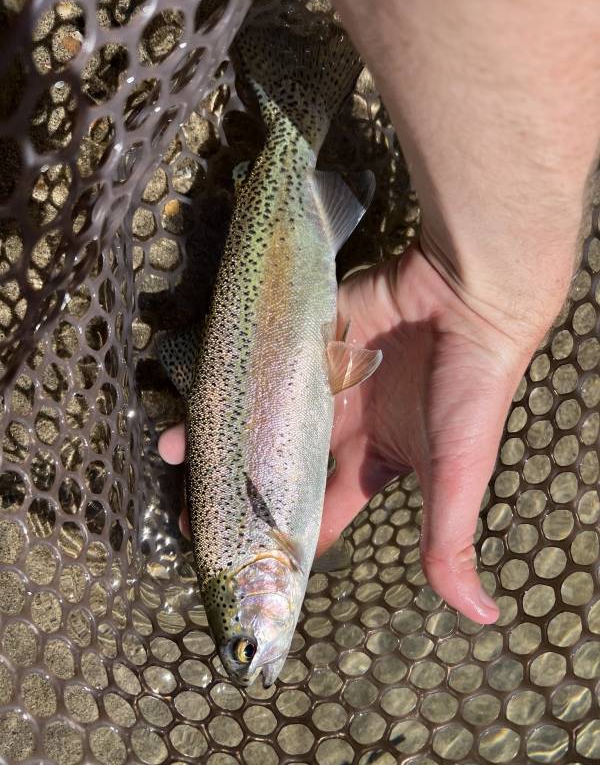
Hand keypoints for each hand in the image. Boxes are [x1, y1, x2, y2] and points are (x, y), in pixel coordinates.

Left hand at [158, 240, 548, 622]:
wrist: (468, 299)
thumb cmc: (467, 392)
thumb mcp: (454, 473)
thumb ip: (447, 541)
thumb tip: (480, 617)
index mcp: (372, 458)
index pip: (322, 509)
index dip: (289, 536)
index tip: (249, 561)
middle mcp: (339, 422)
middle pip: (275, 463)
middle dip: (236, 488)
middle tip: (188, 511)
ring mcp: (317, 379)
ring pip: (258, 410)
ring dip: (218, 430)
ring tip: (171, 450)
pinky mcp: (304, 337)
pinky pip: (258, 357)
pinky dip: (227, 373)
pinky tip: (193, 393)